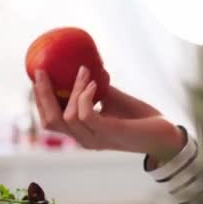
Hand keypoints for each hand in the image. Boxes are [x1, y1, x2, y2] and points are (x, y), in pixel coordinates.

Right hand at [33, 66, 184, 164]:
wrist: (164, 135)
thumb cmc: (139, 119)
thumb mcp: (112, 99)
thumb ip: (95, 89)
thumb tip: (82, 64)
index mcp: (81, 132)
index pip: (50, 121)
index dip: (39, 100)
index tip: (38, 77)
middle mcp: (84, 139)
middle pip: (49, 121)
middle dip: (42, 95)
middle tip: (41, 71)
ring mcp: (95, 139)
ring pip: (67, 116)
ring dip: (73, 89)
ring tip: (84, 72)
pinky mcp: (109, 133)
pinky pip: (85, 114)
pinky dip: (84, 96)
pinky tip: (93, 82)